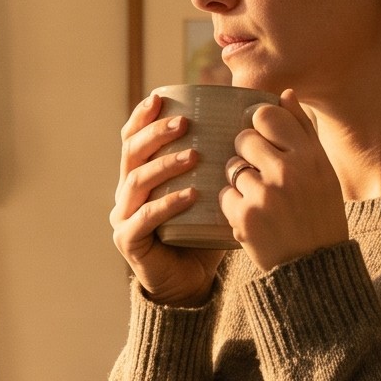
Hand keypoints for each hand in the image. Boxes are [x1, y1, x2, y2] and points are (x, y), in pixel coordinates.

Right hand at [109, 93, 223, 307]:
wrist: (192, 284)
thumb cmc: (204, 233)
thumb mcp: (213, 191)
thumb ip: (222, 162)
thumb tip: (256, 125)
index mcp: (140, 176)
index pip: (133, 139)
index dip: (142, 117)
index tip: (160, 97)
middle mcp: (126, 193)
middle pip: (131, 154)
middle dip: (155, 134)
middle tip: (184, 123)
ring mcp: (123, 217)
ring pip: (136, 182)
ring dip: (165, 165)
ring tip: (194, 156)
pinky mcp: (128, 241)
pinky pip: (145, 218)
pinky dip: (168, 204)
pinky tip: (190, 195)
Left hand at [221, 90, 348, 273]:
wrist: (313, 268)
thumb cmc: (319, 214)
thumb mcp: (322, 171)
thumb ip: (303, 131)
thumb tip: (285, 94)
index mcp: (310, 156)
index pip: (267, 115)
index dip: (259, 124)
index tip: (263, 138)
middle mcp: (288, 171)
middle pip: (244, 138)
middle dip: (246, 153)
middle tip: (261, 173)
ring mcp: (264, 194)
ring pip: (232, 167)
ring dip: (240, 181)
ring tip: (262, 199)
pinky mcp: (244, 217)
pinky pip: (224, 195)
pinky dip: (233, 205)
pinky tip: (253, 217)